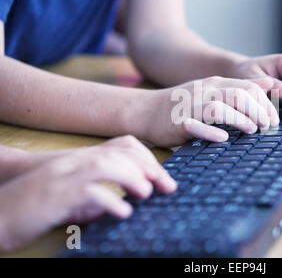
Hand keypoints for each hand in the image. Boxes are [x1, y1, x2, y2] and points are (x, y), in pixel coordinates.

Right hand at [0, 136, 175, 252]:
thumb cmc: (38, 207)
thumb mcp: (73, 199)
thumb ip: (97, 197)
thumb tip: (123, 206)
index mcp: (82, 159)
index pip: (123, 146)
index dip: (148, 158)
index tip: (164, 179)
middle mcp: (75, 162)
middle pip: (118, 153)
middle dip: (148, 167)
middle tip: (167, 186)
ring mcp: (63, 176)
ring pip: (103, 165)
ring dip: (130, 177)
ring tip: (146, 193)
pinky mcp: (52, 196)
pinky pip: (83, 192)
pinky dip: (107, 200)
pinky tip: (122, 212)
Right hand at [133, 76, 279, 146]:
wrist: (146, 110)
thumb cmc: (183, 104)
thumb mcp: (212, 91)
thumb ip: (240, 88)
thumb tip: (269, 85)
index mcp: (215, 84)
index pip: (248, 88)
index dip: (265, 103)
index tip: (274, 119)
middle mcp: (205, 92)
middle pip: (238, 96)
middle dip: (258, 111)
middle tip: (268, 127)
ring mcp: (191, 106)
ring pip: (220, 108)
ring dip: (240, 120)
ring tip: (252, 130)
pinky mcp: (179, 123)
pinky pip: (197, 126)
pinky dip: (211, 132)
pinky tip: (223, 139)